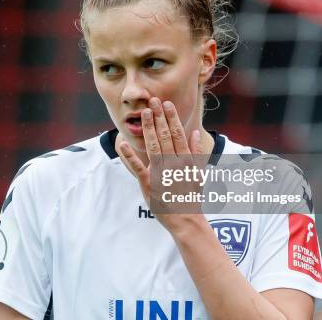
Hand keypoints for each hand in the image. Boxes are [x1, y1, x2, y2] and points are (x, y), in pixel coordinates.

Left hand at [118, 97, 208, 234]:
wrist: (186, 220)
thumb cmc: (191, 196)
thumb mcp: (198, 172)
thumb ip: (196, 152)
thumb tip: (195, 132)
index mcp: (185, 161)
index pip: (178, 134)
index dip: (171, 118)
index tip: (167, 104)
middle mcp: (174, 164)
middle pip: (165, 136)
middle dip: (158, 118)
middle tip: (153, 101)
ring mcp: (160, 173)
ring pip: (153, 146)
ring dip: (148, 128)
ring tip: (144, 113)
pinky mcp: (148, 184)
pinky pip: (138, 167)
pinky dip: (129, 155)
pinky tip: (123, 143)